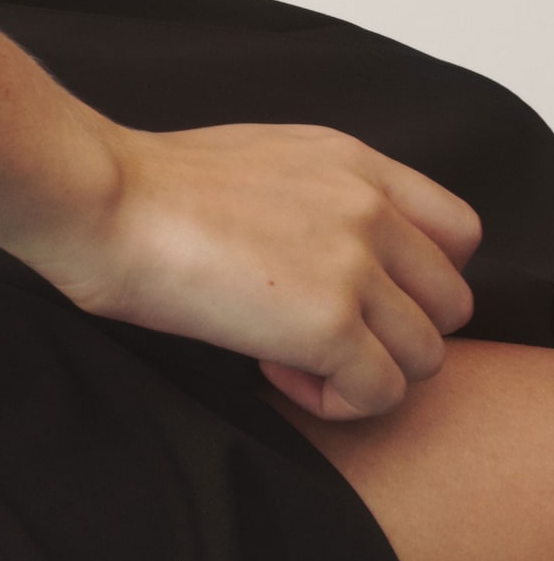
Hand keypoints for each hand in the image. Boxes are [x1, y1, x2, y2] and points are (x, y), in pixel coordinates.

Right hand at [35, 122, 481, 420]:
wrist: (102, 198)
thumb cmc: (148, 186)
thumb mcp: (260, 160)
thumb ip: (319, 196)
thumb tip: (326, 254)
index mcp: (353, 163)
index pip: (458, 231)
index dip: (418, 277)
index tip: (360, 293)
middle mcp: (370, 208)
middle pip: (450, 303)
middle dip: (392, 333)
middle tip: (319, 333)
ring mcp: (355, 265)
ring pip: (426, 356)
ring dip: (364, 371)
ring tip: (289, 354)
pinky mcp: (330, 323)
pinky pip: (380, 393)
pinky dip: (333, 401)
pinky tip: (272, 369)